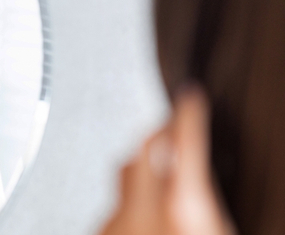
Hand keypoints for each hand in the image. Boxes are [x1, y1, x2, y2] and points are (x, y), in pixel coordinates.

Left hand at [99, 88, 233, 234]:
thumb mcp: (215, 227)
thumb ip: (200, 195)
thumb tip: (194, 168)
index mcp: (180, 206)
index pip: (184, 142)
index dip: (187, 113)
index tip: (189, 95)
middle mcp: (141, 211)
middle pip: (143, 149)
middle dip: (157, 133)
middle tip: (171, 126)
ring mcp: (115, 221)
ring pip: (125, 176)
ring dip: (142, 171)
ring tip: (161, 177)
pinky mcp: (101, 231)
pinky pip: (115, 201)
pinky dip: (130, 201)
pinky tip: (144, 214)